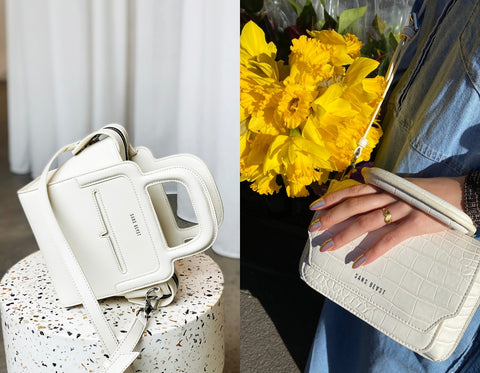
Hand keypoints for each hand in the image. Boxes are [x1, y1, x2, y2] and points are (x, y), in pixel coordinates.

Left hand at [308, 176, 465, 267]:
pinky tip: (359, 261)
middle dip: (331, 217)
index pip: (352, 191)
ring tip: (328, 247)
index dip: (332, 198)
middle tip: (313, 230)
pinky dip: (373, 251)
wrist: (460, 194)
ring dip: (344, 235)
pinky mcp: (414, 224)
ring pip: (366, 221)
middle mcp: (389, 195)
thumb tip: (362, 205)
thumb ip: (383, 195)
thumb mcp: (402, 189)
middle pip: (353, 205)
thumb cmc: (429, 194)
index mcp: (385, 187)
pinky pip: (389, 239)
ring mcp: (401, 209)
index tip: (314, 207)